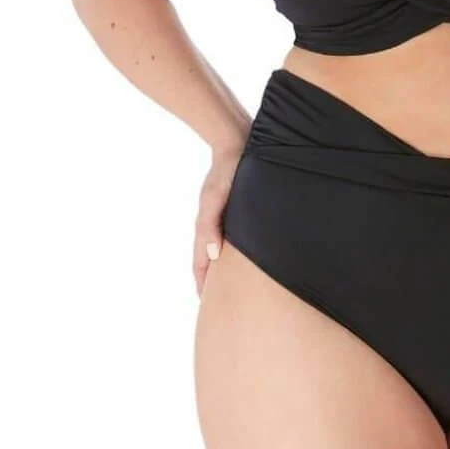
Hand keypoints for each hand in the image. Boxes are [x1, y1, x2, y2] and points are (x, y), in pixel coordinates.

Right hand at [192, 141, 245, 296]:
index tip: (209, 306)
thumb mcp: (215, 198)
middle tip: (222, 305)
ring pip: (221, 250)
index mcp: (206, 226)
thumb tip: (214, 256)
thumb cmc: (226, 171)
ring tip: (234, 287)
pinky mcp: (236, 209)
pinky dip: (234, 251)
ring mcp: (224, 217)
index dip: (204, 285)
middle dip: (213, 281)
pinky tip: (247, 255)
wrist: (235, 143)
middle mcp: (213, 225)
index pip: (202, 264)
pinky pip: (232, 236)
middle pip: (209, 260)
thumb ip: (211, 226)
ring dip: (223, 268)